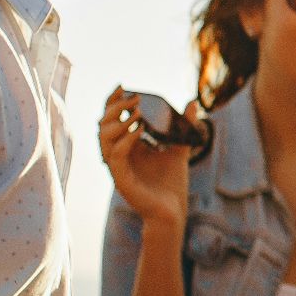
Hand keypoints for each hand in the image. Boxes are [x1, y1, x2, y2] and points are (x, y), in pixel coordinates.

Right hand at [98, 86, 193, 226]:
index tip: (123, 85)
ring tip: (138, 113)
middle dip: (116, 108)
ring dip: (118, 122)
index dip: (113, 101)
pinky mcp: (121, 179)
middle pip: (103, 125)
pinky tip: (139, 131)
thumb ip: (185, 126)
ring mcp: (117, 167)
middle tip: (135, 98)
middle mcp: (118, 154)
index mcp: (127, 145)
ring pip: (103, 139)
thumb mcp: (180, 147)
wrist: (173, 210)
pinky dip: (125, 141)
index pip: (112, 119)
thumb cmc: (172, 182)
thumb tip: (193, 102)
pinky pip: (114, 156)